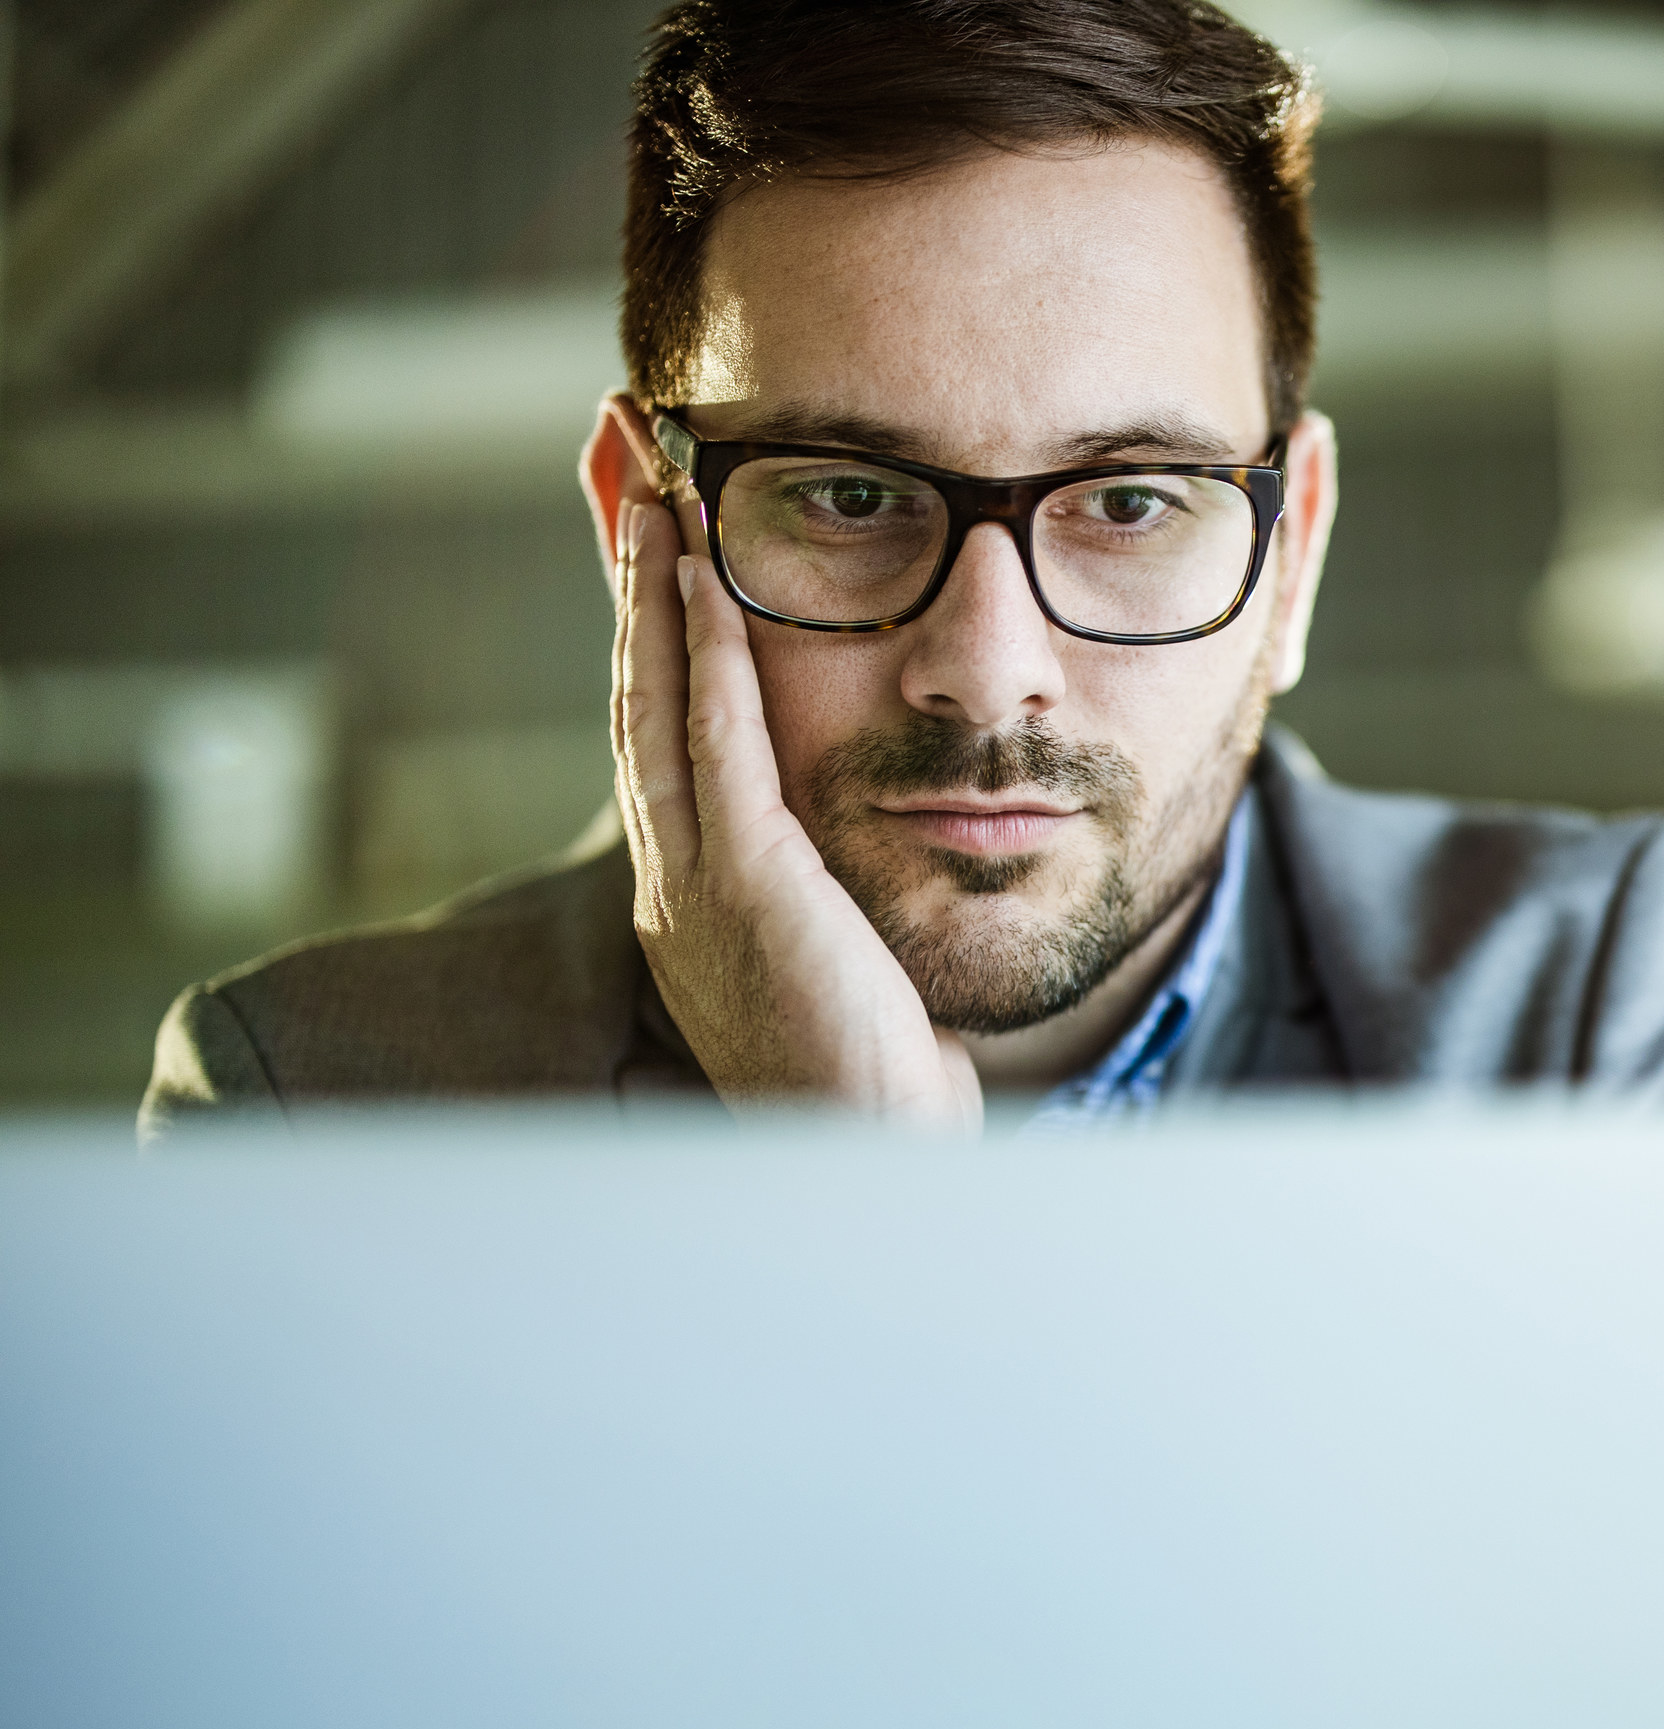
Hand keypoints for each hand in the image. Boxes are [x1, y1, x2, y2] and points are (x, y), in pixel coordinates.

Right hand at [610, 500, 982, 1130]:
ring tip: (650, 484)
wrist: (871, 1159)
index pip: (661, 728)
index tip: (650, 529)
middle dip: (627, 571)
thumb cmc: (872, 1077)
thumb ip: (827, 888)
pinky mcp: (739, 885)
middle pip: (636, 690)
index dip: (650, 624)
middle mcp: (670, 877)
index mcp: (690, 894)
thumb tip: (858, 836)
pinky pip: (715, 741)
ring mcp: (691, 880)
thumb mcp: (840, 955)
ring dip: (651, 585)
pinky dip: (704, 650)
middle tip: (617, 461)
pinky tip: (703, 575)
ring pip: (655, 699)